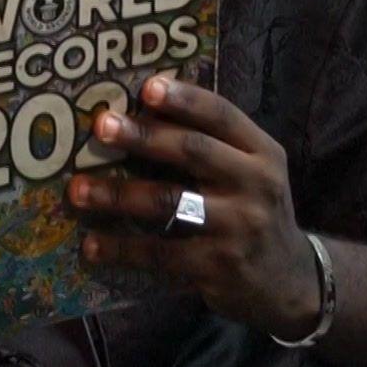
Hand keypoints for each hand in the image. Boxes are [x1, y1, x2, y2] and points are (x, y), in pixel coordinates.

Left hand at [67, 74, 320, 339]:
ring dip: (117, 194)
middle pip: (193, 151)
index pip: (222, 116)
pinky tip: (92, 245)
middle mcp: (255, 184)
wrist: (289, 279)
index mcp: (262, 151)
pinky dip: (122, 248)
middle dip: (143, 137)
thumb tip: (144, 106)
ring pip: (169, 202)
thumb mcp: (251, 170)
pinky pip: (162, 254)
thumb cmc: (252, 210)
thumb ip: (213, 142)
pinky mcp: (219, 267)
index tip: (146, 87)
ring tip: (77, 190)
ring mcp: (239, 227)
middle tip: (100, 127)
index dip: (185, 99)